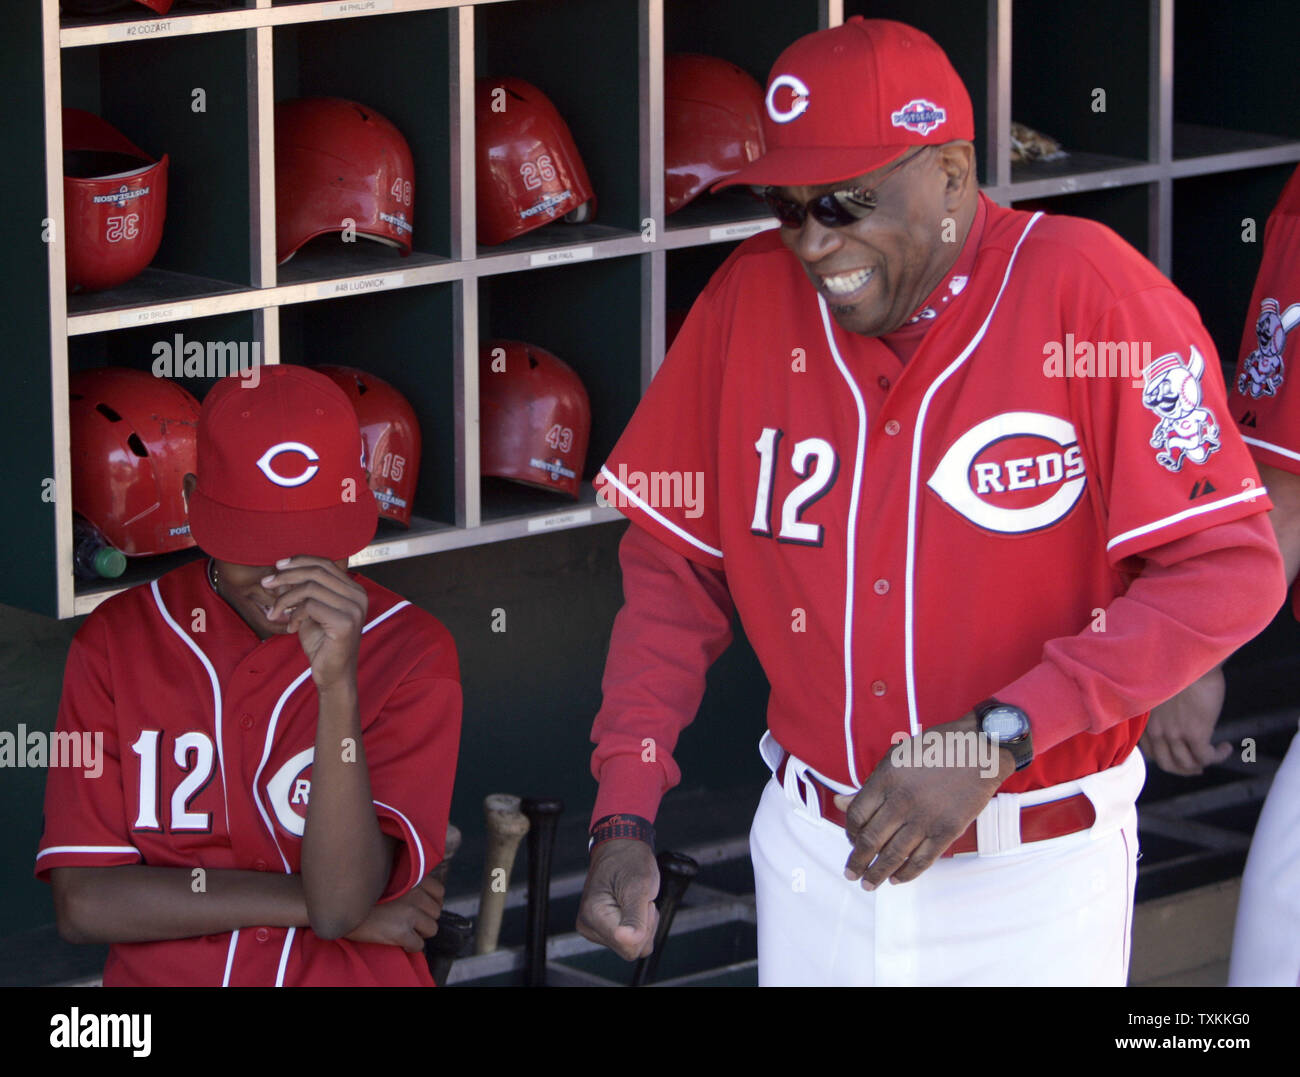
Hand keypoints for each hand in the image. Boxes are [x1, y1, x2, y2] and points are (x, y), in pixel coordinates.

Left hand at [262, 556, 367, 688]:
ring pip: (310, 588)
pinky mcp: (345, 623)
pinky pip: (310, 606)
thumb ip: (301, 591)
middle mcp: (359, 597)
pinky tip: (291, 627)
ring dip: (285, 599)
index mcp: (354, 591)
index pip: (326, 564)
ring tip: (275, 613)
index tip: (278, 566)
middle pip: (317, 572)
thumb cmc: (322, 644)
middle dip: (286, 576)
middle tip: (266, 584)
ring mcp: (354, 609)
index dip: (300, 560)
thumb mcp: (309, 612)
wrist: (332, 675)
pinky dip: (294, 615)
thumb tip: (279, 572)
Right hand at [344, 872, 445, 951]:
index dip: (431, 903)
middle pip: (436, 913)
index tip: (420, 908)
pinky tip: (398, 942)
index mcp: (414, 878)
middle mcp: (416, 894)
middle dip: (424, 919)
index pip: (440, 892)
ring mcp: (410, 913)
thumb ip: (407, 879)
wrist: (341, 904)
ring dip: (419, 933)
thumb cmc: (363, 890)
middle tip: (407, 921)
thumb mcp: (388, 874)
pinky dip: (410, 946)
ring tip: (403, 930)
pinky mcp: (401, 931)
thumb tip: (422, 895)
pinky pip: (418, 945)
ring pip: (431, 929)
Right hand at [575, 839, 658, 960]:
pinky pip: (629, 941)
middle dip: (643, 925)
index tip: (640, 901)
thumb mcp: (639, 886)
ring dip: (642, 924)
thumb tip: (627, 940)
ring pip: (631, 946)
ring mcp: (594, 929)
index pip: (628, 946)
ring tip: (634, 900)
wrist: (621, 848)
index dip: (643, 926)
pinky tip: (632, 906)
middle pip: (630, 948)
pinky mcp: (601, 929)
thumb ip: (634, 917)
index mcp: (593, 915)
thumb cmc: (629, 861)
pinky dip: (638, 926)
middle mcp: (588, 925)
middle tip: (639, 899)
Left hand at [832, 714, 1013, 889]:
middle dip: (857, 861)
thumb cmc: (934, 750)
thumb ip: (869, 786)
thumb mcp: (895, 758)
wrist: (978, 749)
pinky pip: (922, 860)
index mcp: (885, 779)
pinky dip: (907, 874)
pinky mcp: (947, 831)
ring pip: (893, 855)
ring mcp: (925, 818)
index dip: (849, 832)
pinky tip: (897, 879)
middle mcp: (902, 801)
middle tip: (851, 874)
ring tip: (868, 884)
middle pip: (870, 840)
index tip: (850, 840)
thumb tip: (838, 803)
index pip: (856, 815)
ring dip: (877, 873)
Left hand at [1141, 665, 1228, 774]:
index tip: (1180, 759)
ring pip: (1188, 764)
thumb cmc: (1178, 672)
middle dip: (1185, 770)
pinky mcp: (1195, 733)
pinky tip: (1225, 747)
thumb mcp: (1162, 695)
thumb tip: (1177, 720)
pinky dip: (1218, 756)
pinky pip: (1206, 757)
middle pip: (1169, 765)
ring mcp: (1175, 734)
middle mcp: (1158, 732)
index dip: (1168, 760)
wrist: (1189, 662)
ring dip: (1203, 764)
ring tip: (1215, 754)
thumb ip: (1163, 712)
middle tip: (1199, 766)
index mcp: (1148, 723)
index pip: (1152, 754)